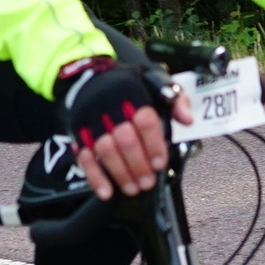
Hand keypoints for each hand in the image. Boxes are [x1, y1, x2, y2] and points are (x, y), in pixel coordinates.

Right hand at [55, 58, 193, 199]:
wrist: (90, 73)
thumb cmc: (128, 82)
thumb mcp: (155, 80)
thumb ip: (175, 99)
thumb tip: (187, 120)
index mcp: (131, 90)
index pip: (144, 120)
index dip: (154, 144)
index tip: (160, 163)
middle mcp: (108, 104)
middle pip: (125, 139)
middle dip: (138, 165)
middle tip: (148, 182)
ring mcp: (90, 118)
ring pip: (105, 150)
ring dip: (120, 173)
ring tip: (133, 188)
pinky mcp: (78, 131)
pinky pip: (84, 156)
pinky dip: (95, 176)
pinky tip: (106, 191)